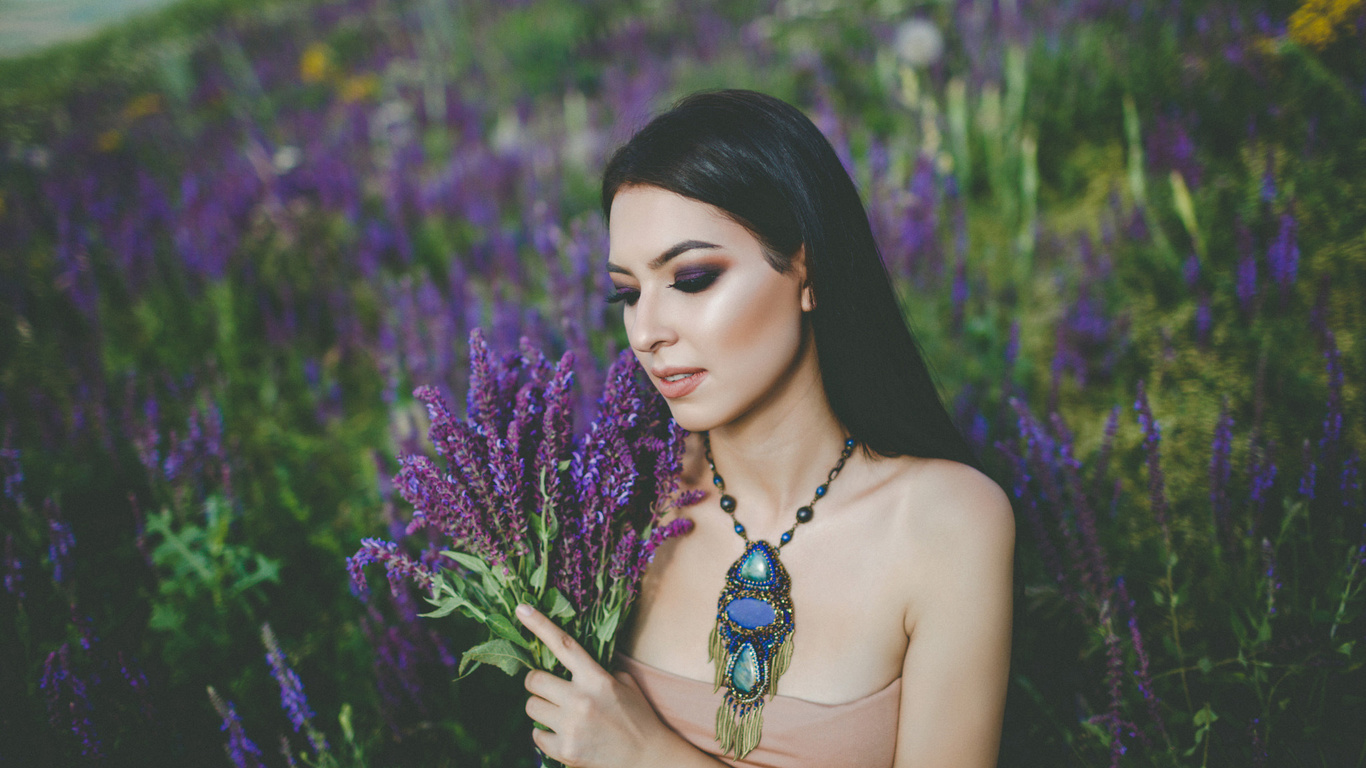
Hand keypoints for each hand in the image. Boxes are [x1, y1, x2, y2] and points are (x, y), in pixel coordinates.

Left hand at [515, 603, 667, 767]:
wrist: (646, 759)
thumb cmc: (637, 718)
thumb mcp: (625, 685)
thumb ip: (598, 671)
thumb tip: (573, 660)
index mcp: (596, 679)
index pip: (563, 645)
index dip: (539, 624)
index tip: (521, 608)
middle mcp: (580, 700)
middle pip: (534, 679)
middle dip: (537, 682)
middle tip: (550, 690)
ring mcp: (571, 726)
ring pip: (531, 706)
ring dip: (541, 708)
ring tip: (559, 715)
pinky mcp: (564, 750)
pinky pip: (536, 735)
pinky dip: (545, 734)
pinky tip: (564, 735)